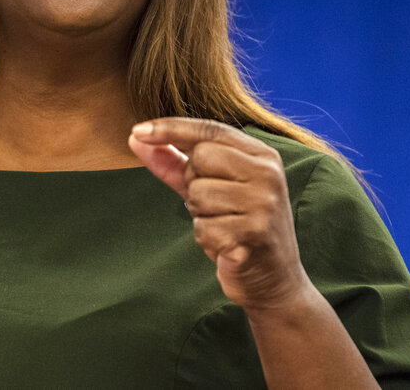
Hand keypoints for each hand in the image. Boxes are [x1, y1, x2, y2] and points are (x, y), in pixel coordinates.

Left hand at [128, 117, 312, 310]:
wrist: (274, 281)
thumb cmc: (236, 227)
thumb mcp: (207, 188)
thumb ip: (174, 162)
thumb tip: (135, 137)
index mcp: (261, 155)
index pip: (210, 129)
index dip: (171, 128)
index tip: (138, 131)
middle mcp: (267, 173)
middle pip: (200, 158)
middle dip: (193, 183)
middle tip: (215, 206)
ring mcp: (264, 203)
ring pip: (199, 193)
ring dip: (200, 215)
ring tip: (224, 226)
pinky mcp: (256, 233)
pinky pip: (204, 227)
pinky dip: (207, 239)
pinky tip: (227, 245)